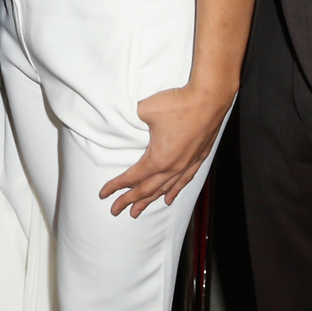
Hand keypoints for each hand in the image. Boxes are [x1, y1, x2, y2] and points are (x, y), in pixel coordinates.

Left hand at [102, 82, 232, 217]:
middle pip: (146, 189)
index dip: (116, 186)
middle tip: (115, 210)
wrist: (209, 99)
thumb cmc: (177, 104)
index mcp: (158, 158)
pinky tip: (168, 199)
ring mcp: (187, 164)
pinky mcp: (199, 157)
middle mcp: (173, 167)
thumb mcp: (144, 110)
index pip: (132, 178)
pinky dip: (174, 191)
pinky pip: (185, 180)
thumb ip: (132, 118)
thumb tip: (126, 119)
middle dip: (129, 201)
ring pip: (165, 189)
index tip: (103, 194)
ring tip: (137, 211)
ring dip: (150, 201)